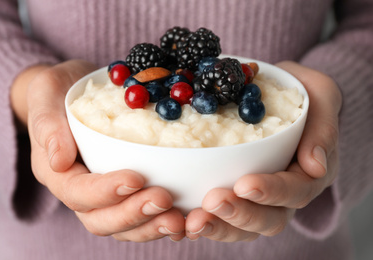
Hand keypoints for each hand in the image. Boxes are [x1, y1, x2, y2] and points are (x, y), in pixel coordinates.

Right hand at [22, 60, 184, 241]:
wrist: (72, 93)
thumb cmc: (58, 92)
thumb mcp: (46, 94)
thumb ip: (47, 124)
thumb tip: (57, 161)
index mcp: (57, 173)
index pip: (78, 192)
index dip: (105, 192)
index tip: (135, 178)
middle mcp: (79, 192)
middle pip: (102, 219)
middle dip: (133, 214)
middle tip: (164, 200)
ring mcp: (103, 196)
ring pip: (123, 226)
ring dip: (150, 225)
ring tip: (178, 219)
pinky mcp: (124, 192)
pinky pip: (140, 217)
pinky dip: (159, 220)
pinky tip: (183, 217)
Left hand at [185, 61, 341, 241]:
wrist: (276, 94)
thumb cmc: (299, 93)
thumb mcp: (320, 94)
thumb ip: (323, 126)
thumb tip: (316, 166)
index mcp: (309, 172)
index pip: (297, 191)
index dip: (273, 192)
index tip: (245, 184)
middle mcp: (286, 193)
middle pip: (270, 219)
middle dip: (241, 215)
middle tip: (212, 201)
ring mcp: (260, 199)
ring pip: (244, 227)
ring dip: (219, 226)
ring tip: (194, 221)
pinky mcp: (236, 196)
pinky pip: (222, 218)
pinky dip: (203, 221)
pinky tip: (181, 219)